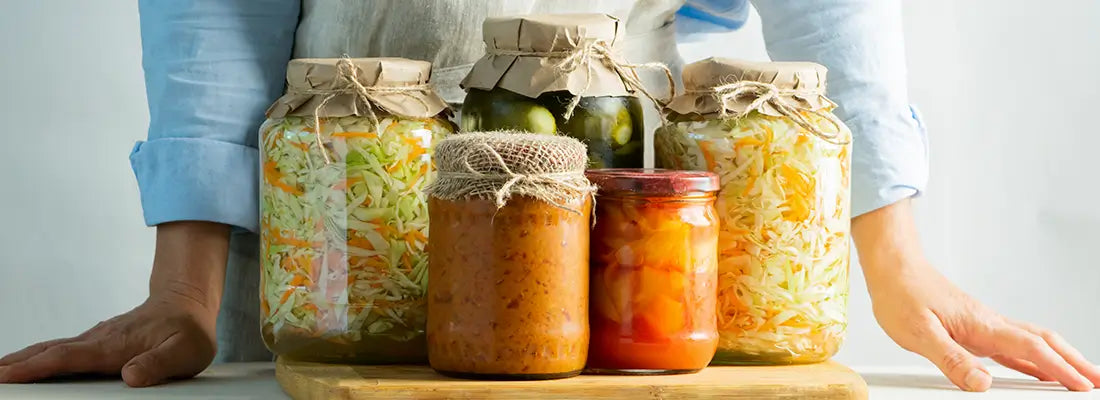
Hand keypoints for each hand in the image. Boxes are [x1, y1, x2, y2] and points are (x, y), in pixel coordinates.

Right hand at [0, 221, 229, 386]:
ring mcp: (97, 338)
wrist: (187, 302)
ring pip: (53, 348)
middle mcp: (100, 339)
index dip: (38, 367)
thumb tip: (131, 375)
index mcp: (115, 345)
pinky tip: (28, 365)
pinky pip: (63, 349)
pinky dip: (40, 356)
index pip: (69, 357)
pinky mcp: (98, 340)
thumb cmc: (189, 330)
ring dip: (24, 359)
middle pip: (50, 351)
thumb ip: (159, 364)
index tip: (10, 375)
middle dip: (18, 364)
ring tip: (1, 372)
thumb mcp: (186, 351)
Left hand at [853, 200, 1099, 391]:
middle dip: (1075, 362)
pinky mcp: (975, 326)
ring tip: (1080, 379)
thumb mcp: (918, 333)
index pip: (1031, 350)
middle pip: (1045, 342)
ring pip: (1034, 342)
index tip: (1083, 387)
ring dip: (1061, 359)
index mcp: (981, 325)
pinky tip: (1038, 371)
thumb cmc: (901, 294)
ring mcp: (985, 324)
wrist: (892, 267)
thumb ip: (951, 359)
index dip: (1060, 370)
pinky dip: (1035, 358)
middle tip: (1098, 382)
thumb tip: (982, 383)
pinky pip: (1014, 344)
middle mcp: (989, 323)